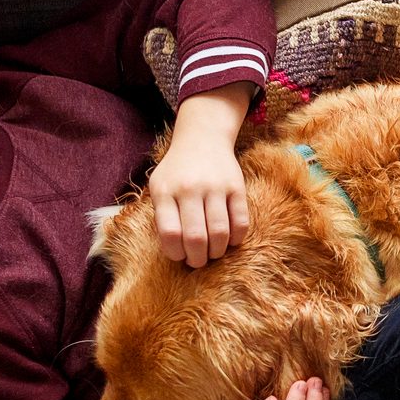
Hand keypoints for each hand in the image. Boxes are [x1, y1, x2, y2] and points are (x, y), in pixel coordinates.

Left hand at [148, 84, 252, 266]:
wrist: (202, 138)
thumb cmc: (177, 172)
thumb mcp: (159, 187)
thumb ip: (162, 217)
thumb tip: (176, 252)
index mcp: (165, 191)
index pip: (170, 234)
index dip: (176, 253)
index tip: (180, 256)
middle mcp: (189, 188)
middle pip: (196, 238)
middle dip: (198, 259)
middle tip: (198, 261)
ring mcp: (215, 187)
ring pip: (220, 233)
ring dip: (217, 252)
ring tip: (213, 252)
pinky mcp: (237, 186)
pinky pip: (241, 222)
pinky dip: (236, 239)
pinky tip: (229, 240)